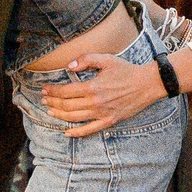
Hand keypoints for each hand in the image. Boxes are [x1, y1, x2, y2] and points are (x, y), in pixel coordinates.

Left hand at [39, 49, 163, 136]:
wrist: (147, 84)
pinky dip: (77, 132)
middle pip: (67, 105)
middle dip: (52, 102)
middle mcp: (95, 102)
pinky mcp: (109, 121)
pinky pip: (90, 130)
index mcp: (93, 87)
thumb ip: (86, 60)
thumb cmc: (127, 70)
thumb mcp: (106, 59)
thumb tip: (69, 67)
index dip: (52, 91)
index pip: (65, 91)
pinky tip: (67, 132)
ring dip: (59, 115)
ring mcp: (102, 114)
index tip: (44, 89)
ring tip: (50, 111)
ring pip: (74, 118)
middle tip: (44, 100)